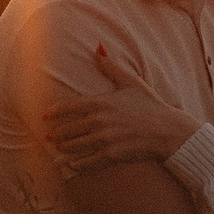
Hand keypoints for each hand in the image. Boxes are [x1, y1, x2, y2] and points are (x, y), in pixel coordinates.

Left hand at [46, 43, 203, 174]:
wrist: (168, 131)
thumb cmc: (151, 105)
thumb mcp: (131, 82)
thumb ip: (111, 67)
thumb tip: (98, 48)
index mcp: (101, 103)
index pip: (69, 107)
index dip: (54, 113)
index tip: (45, 116)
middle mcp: (99, 121)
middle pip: (69, 129)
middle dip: (57, 133)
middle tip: (49, 136)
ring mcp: (104, 139)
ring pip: (75, 146)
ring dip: (64, 149)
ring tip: (58, 149)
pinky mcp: (111, 155)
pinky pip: (87, 162)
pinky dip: (77, 165)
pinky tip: (71, 165)